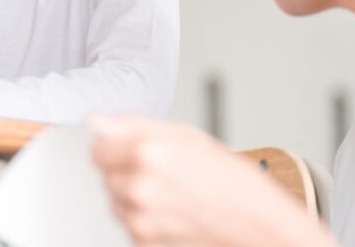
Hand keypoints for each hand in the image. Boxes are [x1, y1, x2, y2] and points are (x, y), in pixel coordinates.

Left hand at [90, 115, 334, 246]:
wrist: (258, 227)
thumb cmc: (231, 182)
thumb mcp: (186, 136)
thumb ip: (133, 125)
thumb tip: (96, 120)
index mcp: (146, 154)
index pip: (97, 150)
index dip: (116, 148)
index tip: (135, 151)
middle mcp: (138, 188)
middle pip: (106, 177)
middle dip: (126, 173)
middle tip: (163, 174)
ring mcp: (140, 220)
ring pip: (116, 202)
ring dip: (134, 197)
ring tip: (172, 194)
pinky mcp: (144, 244)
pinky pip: (130, 226)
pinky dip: (145, 221)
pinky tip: (174, 214)